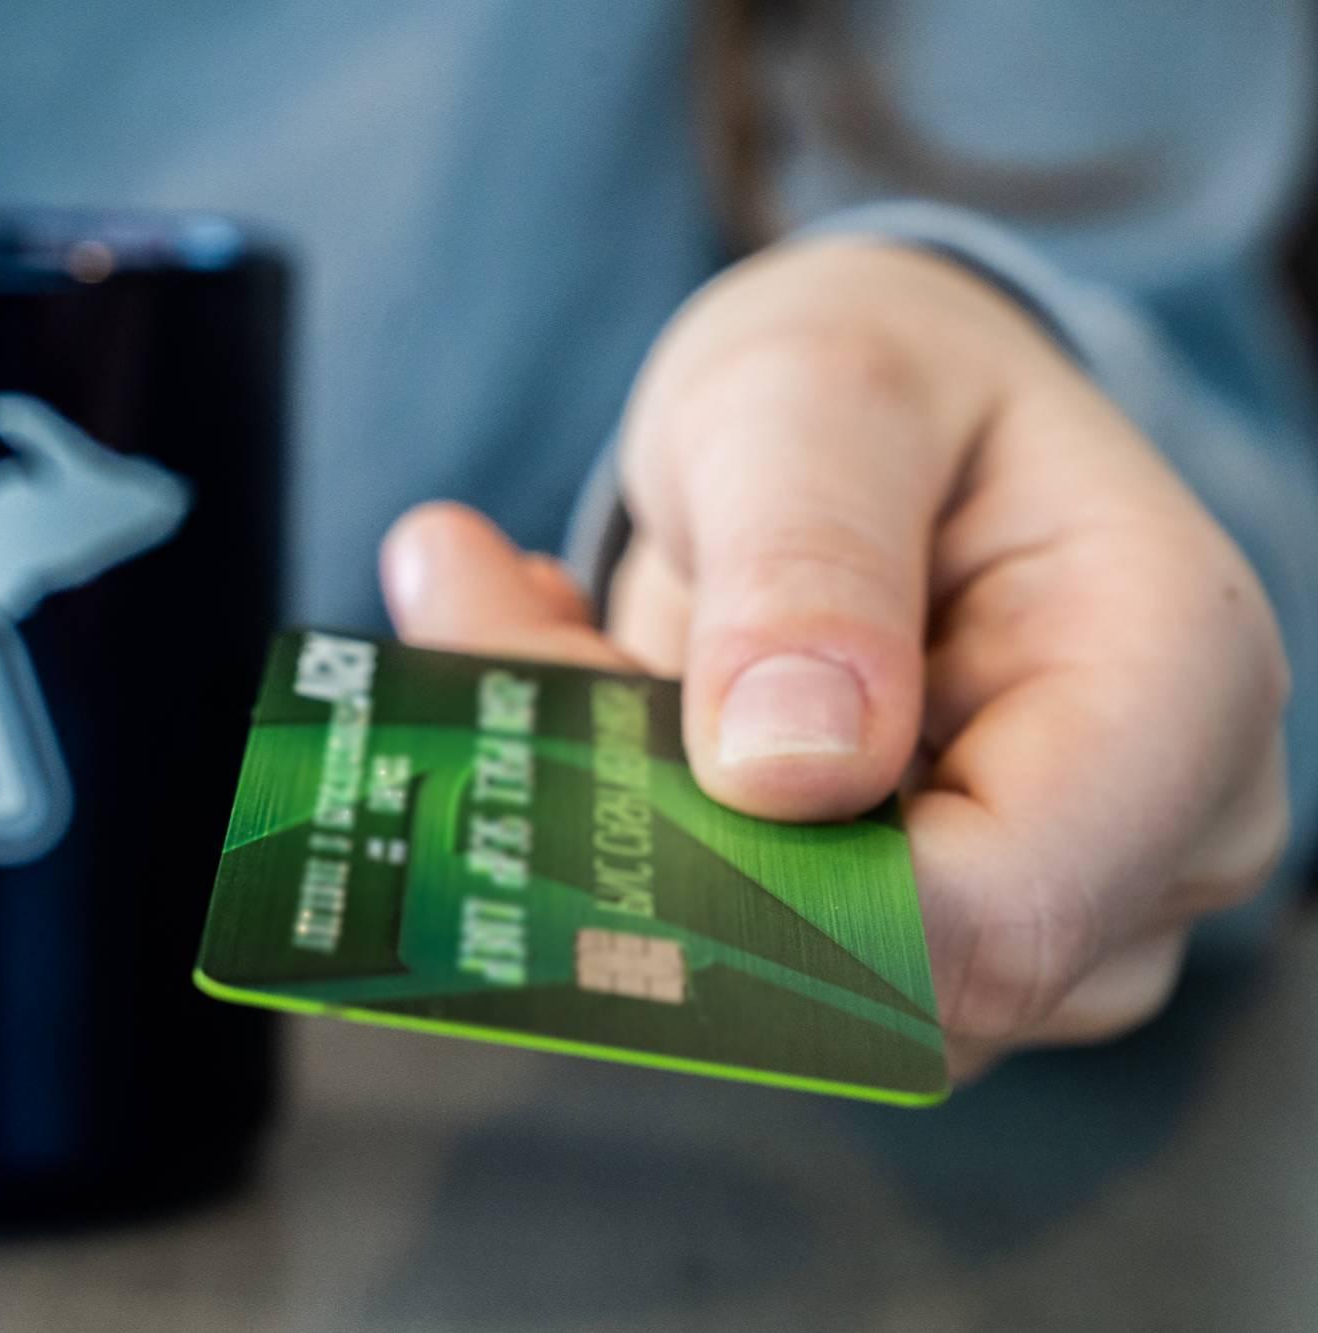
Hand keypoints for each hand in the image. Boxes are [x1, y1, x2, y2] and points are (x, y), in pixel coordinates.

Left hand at [382, 239, 1289, 1080]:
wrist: (872, 422)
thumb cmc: (872, 376)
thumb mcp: (815, 394)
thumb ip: (806, 558)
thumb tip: (784, 773)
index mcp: (1171, 690)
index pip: (997, 916)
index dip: (774, 897)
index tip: (574, 756)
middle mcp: (1147, 840)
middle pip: (881, 977)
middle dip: (655, 840)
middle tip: (496, 627)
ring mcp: (1049, 913)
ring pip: (793, 990)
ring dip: (624, 833)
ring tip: (552, 633)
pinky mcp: (930, 940)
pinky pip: (757, 964)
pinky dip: (635, 844)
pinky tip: (592, 694)